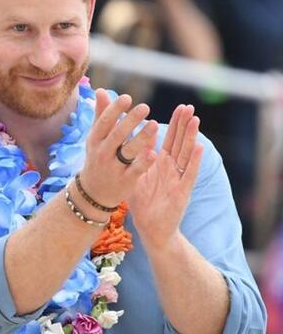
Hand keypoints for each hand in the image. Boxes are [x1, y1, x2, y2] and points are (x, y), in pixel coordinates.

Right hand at [76, 89, 157, 210]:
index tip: (127, 98)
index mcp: (95, 139)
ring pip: (127, 151)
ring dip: (140, 138)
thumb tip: (101, 90)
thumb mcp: (96, 137)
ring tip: (154, 125)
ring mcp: (113, 167)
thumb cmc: (98, 156)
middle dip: (130, 121)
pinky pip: (135, 170)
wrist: (94, 191)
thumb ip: (102, 114)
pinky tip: (153, 153)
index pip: (105, 122)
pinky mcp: (125, 180)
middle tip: (145, 107)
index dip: (115, 110)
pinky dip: (143, 162)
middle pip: (117, 135)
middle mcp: (102, 152)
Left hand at [128, 104, 202, 250]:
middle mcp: (172, 168)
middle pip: (180, 142)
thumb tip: (134, 136)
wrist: (151, 227)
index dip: (176, 124)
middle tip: (189, 107)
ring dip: (191, 137)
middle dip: (185, 125)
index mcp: (161, 163)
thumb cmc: (144, 202)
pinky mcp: (182, 191)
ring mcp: (179, 179)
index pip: (170, 139)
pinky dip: (194, 160)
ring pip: (187, 154)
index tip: (180, 107)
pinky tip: (199, 147)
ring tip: (195, 119)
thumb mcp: (137, 174)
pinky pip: (188, 173)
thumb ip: (138, 156)